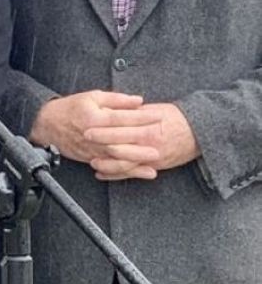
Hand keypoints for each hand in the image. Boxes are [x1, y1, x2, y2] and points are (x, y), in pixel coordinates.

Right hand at [29, 91, 162, 171]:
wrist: (47, 125)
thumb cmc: (70, 108)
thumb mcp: (91, 97)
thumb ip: (116, 99)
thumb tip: (138, 101)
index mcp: (94, 117)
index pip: (123, 117)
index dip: (142, 117)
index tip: (158, 115)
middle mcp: (94, 135)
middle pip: (122, 140)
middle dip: (143, 140)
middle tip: (161, 138)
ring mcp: (92, 149)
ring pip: (118, 157)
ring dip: (138, 159)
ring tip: (155, 158)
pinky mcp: (91, 158)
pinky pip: (113, 167)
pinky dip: (129, 171)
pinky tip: (143, 171)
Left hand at [83, 101, 198, 180]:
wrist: (201, 132)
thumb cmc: (177, 118)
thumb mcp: (155, 109)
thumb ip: (134, 111)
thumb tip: (114, 109)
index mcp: (147, 127)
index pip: (120, 128)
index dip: (102, 128)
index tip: (86, 126)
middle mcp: (149, 144)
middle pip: (119, 147)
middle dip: (99, 145)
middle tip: (83, 142)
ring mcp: (152, 158)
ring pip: (124, 165)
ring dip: (106, 164)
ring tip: (91, 161)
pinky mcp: (155, 167)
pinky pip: (132, 173)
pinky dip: (116, 175)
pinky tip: (101, 173)